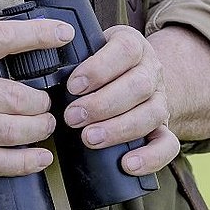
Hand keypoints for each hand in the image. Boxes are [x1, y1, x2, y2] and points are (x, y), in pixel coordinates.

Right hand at [0, 17, 74, 177]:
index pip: (1, 37)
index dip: (37, 35)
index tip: (63, 33)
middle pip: (15, 95)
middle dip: (41, 101)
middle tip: (48, 102)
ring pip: (11, 129)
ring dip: (37, 129)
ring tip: (45, 126)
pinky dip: (21, 162)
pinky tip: (38, 159)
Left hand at [62, 25, 179, 175]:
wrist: (135, 76)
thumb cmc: (102, 65)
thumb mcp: (91, 49)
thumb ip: (74, 56)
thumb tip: (42, 69)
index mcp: (133, 45)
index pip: (125, 50)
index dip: (99, 68)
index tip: (73, 85)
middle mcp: (152, 70)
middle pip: (138, 85)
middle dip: (102, 104)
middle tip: (72, 117)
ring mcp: (161, 100)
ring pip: (151, 114)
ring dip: (118, 129)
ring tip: (89, 138)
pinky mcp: (165, 128)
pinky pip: (168, 144)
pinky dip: (150, 157)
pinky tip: (127, 164)